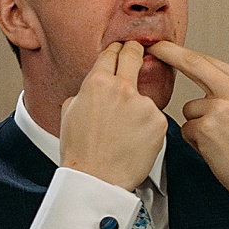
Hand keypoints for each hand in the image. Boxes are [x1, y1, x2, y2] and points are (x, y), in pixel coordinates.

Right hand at [59, 41, 169, 191]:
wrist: (97, 179)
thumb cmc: (81, 152)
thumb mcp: (69, 111)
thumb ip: (86, 90)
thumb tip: (94, 84)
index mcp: (97, 83)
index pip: (111, 53)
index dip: (116, 50)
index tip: (120, 49)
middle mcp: (122, 88)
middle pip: (134, 56)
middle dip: (135, 51)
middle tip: (137, 51)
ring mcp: (143, 104)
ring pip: (144, 94)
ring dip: (138, 105)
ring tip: (124, 130)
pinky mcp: (159, 121)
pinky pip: (154, 117)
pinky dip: (147, 126)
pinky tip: (134, 140)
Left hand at [149, 41, 228, 216]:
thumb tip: (202, 76)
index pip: (207, 59)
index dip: (181, 52)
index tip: (164, 44)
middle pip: (194, 63)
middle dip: (169, 54)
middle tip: (153, 48)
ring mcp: (220, 108)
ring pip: (188, 108)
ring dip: (196, 125)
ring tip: (219, 140)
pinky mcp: (207, 128)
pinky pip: (187, 129)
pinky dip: (195, 141)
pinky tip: (215, 150)